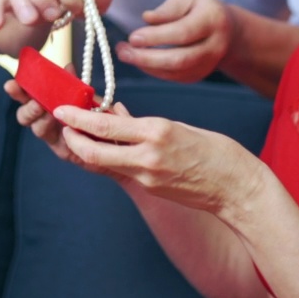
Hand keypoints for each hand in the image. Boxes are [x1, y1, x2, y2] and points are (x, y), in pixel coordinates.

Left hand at [52, 103, 266, 215]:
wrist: (238, 189)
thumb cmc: (217, 152)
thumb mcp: (180, 126)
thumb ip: (146, 124)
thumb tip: (117, 114)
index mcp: (157, 131)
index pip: (106, 125)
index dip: (77, 117)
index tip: (61, 107)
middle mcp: (148, 156)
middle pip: (93, 151)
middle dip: (72, 137)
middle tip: (62, 124)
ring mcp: (147, 177)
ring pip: (104, 162)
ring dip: (87, 148)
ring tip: (79, 133)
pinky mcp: (151, 189)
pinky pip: (122, 170)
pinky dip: (110, 156)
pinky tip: (108, 146)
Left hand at [117, 0, 231, 82]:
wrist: (226, 31)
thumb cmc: (200, 9)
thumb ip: (167, 8)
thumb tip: (147, 19)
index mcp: (212, 20)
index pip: (183, 32)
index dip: (156, 37)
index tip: (133, 37)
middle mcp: (215, 46)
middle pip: (180, 59)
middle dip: (147, 58)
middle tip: (122, 51)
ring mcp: (208, 64)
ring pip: (175, 72)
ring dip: (146, 66)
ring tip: (125, 54)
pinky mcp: (198, 75)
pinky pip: (173, 77)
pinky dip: (153, 70)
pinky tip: (138, 60)